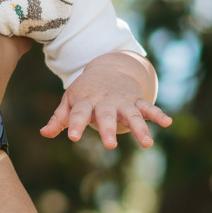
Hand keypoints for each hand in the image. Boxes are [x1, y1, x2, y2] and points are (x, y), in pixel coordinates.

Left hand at [41, 51, 172, 148]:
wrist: (108, 67)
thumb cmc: (85, 91)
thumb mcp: (70, 101)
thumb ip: (59, 118)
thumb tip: (44, 133)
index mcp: (85, 102)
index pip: (78, 114)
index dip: (75, 125)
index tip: (73, 137)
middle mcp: (105, 101)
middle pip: (106, 116)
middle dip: (108, 129)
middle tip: (110, 145)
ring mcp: (122, 100)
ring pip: (131, 114)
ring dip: (140, 128)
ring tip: (147, 144)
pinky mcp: (136, 100)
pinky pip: (148, 107)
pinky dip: (158, 114)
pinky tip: (167, 123)